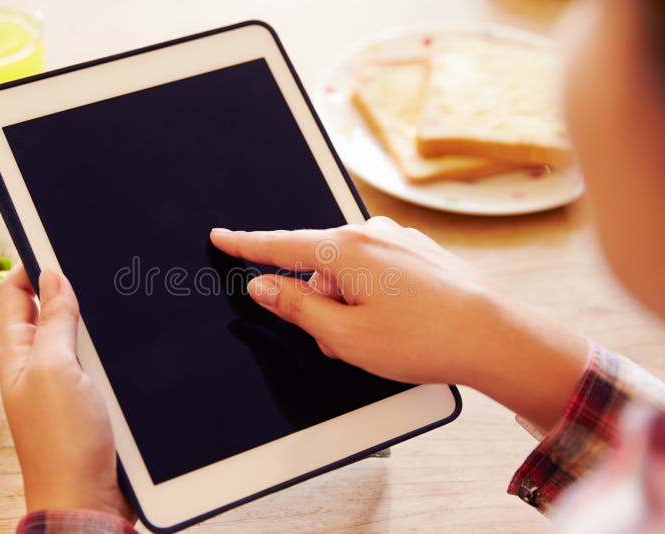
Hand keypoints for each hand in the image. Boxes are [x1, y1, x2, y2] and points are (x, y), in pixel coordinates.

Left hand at [0, 266, 134, 520]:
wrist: (89, 497)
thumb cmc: (64, 441)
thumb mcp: (55, 369)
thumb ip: (54, 322)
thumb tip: (53, 277)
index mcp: (18, 355)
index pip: (17, 296)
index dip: (33, 266)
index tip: (56, 239)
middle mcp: (39, 365)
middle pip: (49, 311)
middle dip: (69, 285)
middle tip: (97, 258)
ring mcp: (67, 382)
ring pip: (79, 334)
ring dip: (95, 315)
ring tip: (118, 288)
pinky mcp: (93, 397)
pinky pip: (99, 359)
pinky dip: (111, 343)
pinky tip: (131, 332)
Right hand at [211, 217, 588, 429]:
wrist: (496, 337)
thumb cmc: (425, 337)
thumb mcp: (345, 334)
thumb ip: (296, 306)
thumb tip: (263, 287)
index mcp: (347, 250)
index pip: (280, 246)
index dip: (246, 246)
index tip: (221, 237)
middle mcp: (371, 234)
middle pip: (318, 269)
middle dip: (320, 304)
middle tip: (345, 340)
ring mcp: (398, 240)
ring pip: (349, 275)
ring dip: (349, 306)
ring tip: (381, 339)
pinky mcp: (416, 252)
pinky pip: (376, 273)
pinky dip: (373, 299)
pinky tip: (399, 324)